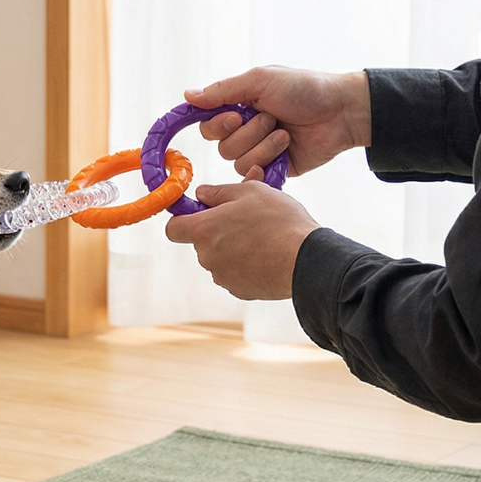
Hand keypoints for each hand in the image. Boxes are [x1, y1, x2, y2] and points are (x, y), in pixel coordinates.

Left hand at [164, 181, 320, 299]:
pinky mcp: (239, 290)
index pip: (173, 229)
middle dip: (217, 230)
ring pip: (220, 257)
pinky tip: (267, 255)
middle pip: (201, 241)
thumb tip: (202, 194)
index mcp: (203, 230)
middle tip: (244, 218)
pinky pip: (235, 273)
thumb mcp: (251, 191)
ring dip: (233, 247)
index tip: (199, 212)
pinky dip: (246, 265)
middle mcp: (207, 256)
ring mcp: (222, 276)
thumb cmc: (279, 221)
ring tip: (262, 237)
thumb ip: (219, 192)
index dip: (183, 219)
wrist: (307, 259)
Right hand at [185, 67, 370, 180]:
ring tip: (286, 133)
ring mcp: (260, 150)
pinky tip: (282, 153)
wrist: (341, 112)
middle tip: (271, 118)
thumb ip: (222, 91)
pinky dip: (265, 164)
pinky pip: (254, 175)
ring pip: (238, 161)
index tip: (235, 116)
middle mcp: (246, 130)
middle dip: (247, 133)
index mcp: (240, 107)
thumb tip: (187, 96)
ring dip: (263, 145)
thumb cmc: (305, 89)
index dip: (218, 124)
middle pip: (222, 145)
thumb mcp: (260, 81)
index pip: (209, 124)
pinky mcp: (275, 168)